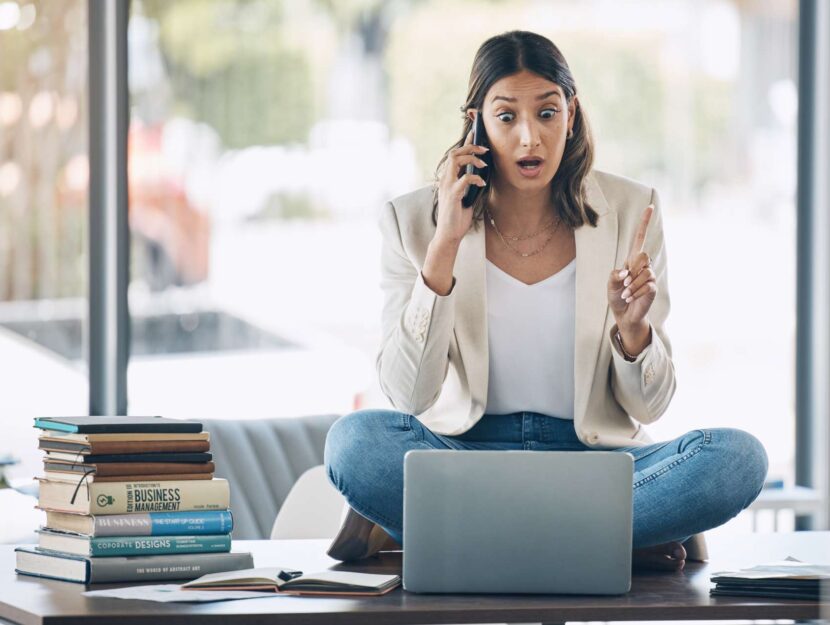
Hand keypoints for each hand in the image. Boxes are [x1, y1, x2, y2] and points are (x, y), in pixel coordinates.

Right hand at [434, 116, 488, 245]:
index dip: (465, 142)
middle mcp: (445, 179)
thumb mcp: (466, 197)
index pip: (456, 155)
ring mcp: (447, 186)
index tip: (475, 133)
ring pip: (456, 160)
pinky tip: (482, 183)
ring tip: (484, 164)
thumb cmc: (457, 217)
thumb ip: (470, 185)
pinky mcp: (452, 195)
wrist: (449, 234)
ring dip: (472, 158)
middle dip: (470, 147)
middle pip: (455, 153)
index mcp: (448, 178)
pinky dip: (475, 178)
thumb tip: (482, 174)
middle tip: (485, 149)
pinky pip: (464, 179)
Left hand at [607, 203, 656, 331]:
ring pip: (645, 272)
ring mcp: (650, 276)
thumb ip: (615, 275)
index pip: (640, 238)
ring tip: (626, 293)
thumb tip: (626, 272)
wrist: (623, 313)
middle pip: (643, 255)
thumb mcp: (610, 283)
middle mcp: (643, 265)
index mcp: (632, 260)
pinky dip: (635, 293)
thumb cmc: (617, 295)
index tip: (649, 207)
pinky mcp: (653, 288)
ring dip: (632, 285)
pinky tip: (630, 298)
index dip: (644, 223)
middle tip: (625, 282)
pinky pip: (647, 286)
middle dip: (633, 268)